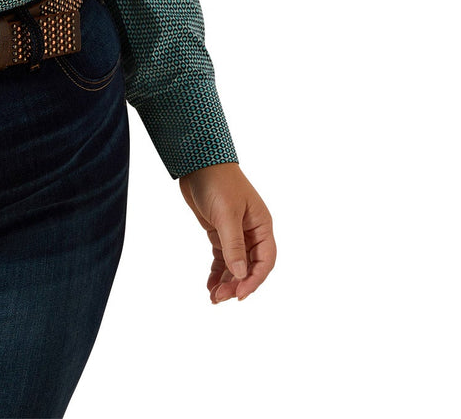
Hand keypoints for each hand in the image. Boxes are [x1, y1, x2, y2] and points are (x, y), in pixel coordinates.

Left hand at [177, 162, 275, 303]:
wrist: (196, 162)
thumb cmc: (217, 182)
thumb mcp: (226, 214)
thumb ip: (234, 245)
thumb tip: (241, 274)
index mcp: (262, 225)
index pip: (265, 261)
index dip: (254, 280)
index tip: (239, 294)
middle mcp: (252, 231)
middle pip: (250, 266)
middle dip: (237, 284)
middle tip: (220, 298)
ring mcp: (235, 232)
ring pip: (235, 264)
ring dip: (226, 281)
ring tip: (214, 297)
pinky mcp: (219, 231)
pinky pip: (222, 256)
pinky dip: (218, 271)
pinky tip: (210, 284)